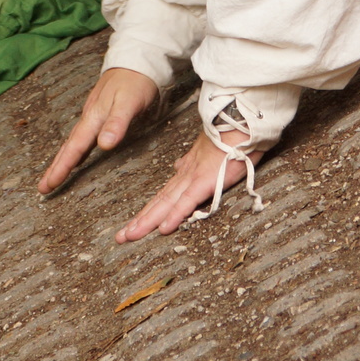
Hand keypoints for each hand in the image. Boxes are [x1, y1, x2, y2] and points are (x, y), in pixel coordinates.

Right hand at [38, 66, 158, 193]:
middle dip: (56, 168)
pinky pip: (83, 136)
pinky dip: (76, 149)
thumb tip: (103, 145)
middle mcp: (89, 117)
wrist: (137, 59)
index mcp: (94, 117)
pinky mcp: (100, 112)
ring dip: (64, 160)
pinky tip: (78, 155)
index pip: (75, 148)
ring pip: (75, 142)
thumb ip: (117, 122)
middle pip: (69, 147)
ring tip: (54, 176)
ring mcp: (93, 114)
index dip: (62, 167)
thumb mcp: (129, 102)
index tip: (48, 185)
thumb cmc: (135, 81)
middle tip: (43, 188)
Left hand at [115, 129, 263, 239]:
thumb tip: (178, 167)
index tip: (133, 224)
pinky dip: (175, 215)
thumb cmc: (228, 138)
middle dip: (140, 221)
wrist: (238, 124)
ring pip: (166, 204)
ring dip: (148, 221)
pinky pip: (188, 201)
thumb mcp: (205, 152)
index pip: (163, 196)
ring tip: (131, 235)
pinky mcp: (205, 181)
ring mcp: (193, 179)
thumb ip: (191, 162)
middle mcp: (184, 176)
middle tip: (121, 237)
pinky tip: (164, 228)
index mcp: (186, 172)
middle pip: (159, 203)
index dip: (148, 211)